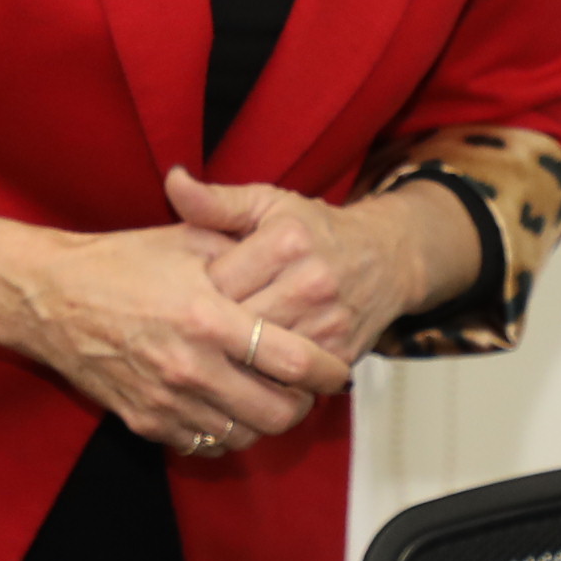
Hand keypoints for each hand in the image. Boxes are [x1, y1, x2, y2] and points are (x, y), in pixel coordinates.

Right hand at [0, 223, 347, 455]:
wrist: (49, 299)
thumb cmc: (119, 263)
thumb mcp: (187, 243)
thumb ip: (244, 255)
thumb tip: (297, 264)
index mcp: (207, 317)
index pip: (292, 359)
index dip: (326, 369)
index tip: (336, 367)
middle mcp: (190, 367)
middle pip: (277, 412)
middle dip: (303, 404)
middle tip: (306, 389)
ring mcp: (167, 401)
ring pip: (245, 434)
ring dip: (265, 420)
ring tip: (267, 396)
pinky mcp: (147, 422)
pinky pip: (205, 444)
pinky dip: (225, 432)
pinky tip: (226, 406)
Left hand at [163, 170, 438, 372]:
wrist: (386, 259)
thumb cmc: (314, 229)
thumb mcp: (266, 203)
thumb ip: (216, 200)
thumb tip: (174, 182)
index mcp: (287, 240)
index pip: (218, 280)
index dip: (193, 293)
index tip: (186, 298)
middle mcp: (311, 281)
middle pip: (236, 323)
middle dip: (208, 332)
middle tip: (188, 335)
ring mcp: (328, 322)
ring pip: (258, 357)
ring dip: (231, 361)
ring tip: (210, 356)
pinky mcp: (338, 354)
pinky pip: (287, 378)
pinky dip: (262, 378)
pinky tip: (244, 373)